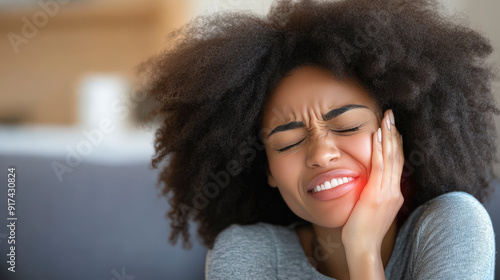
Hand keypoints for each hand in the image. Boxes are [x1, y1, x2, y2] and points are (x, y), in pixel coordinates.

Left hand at [341, 109, 403, 252]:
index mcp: (393, 193)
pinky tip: (378, 135)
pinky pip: (380, 167)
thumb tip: (366, 183)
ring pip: (391, 158)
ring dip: (389, 136)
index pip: (396, 163)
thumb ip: (372, 193)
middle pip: (397, 156)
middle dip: (394, 134)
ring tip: (387, 118)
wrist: (363, 247)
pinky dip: (380, 149)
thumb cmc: (361, 230)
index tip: (392, 127)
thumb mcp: (370, 208)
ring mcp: (387, 192)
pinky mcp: (376, 194)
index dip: (395, 143)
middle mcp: (393, 191)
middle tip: (391, 115)